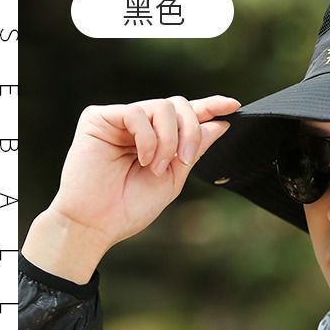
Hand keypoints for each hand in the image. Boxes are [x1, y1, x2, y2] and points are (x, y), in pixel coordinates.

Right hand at [47, 94, 239, 250]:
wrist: (97, 223)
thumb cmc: (130, 206)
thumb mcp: (174, 177)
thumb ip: (194, 149)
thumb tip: (220, 123)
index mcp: (157, 139)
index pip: (186, 116)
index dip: (210, 107)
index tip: (233, 106)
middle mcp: (140, 126)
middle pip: (179, 105)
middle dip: (190, 132)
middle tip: (184, 160)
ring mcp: (119, 120)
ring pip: (162, 106)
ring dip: (168, 140)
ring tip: (156, 167)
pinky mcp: (99, 118)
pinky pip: (137, 113)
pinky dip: (148, 138)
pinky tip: (142, 159)